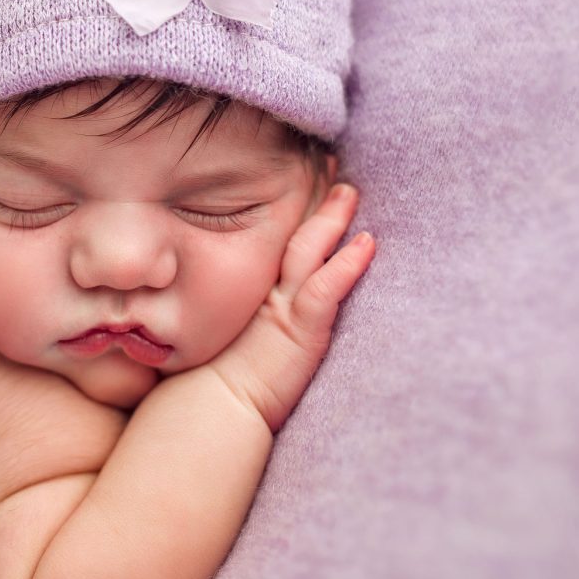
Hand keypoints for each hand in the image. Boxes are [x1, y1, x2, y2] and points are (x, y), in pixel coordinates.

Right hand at [206, 183, 374, 433]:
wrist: (211, 409)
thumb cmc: (215, 382)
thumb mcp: (230, 340)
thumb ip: (243, 317)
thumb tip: (249, 305)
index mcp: (253, 294)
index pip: (278, 245)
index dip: (296, 216)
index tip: (310, 185)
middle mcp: (265, 292)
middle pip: (292, 237)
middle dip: (313, 204)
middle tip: (330, 168)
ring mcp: (280, 307)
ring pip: (308, 251)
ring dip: (331, 221)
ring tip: (349, 192)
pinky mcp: (297, 328)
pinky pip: (325, 288)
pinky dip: (347, 265)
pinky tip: (366, 245)